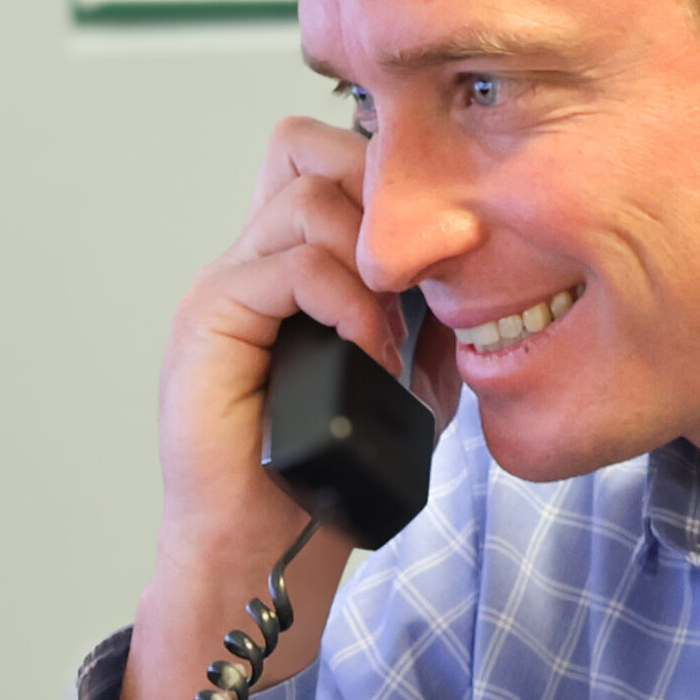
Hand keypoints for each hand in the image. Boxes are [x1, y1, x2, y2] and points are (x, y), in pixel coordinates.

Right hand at [120, 116, 415, 699]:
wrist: (266, 550)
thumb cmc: (324, 476)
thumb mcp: (411, 381)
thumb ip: (436, 320)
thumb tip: (489, 270)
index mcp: (292, 266)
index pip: (327, 159)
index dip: (384, 178)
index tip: (436, 242)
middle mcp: (252, 262)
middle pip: (308, 150)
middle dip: (376, 193)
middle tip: (415, 268)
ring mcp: (227, 288)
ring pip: (303, 197)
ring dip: (367, 256)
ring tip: (389, 330)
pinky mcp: (209, 322)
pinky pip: (285, 266)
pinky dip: (342, 299)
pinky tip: (367, 348)